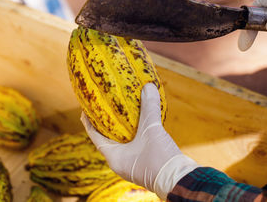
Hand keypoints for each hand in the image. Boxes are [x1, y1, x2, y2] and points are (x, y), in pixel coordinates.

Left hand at [81, 83, 198, 198]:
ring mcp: (132, 164)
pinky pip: (133, 146)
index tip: (85, 109)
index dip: (89, 123)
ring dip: (119, 130)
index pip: (96, 137)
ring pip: (121, 143)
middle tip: (102, 108)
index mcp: (115, 158)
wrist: (181, 181)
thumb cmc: (161, 159)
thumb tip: (148, 86)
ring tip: (119, 114)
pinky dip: (132, 134)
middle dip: (104, 125)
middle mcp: (120, 162)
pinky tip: (138, 124)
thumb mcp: (152, 130)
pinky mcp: (144, 164)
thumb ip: (149, 108)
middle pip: (107, 140)